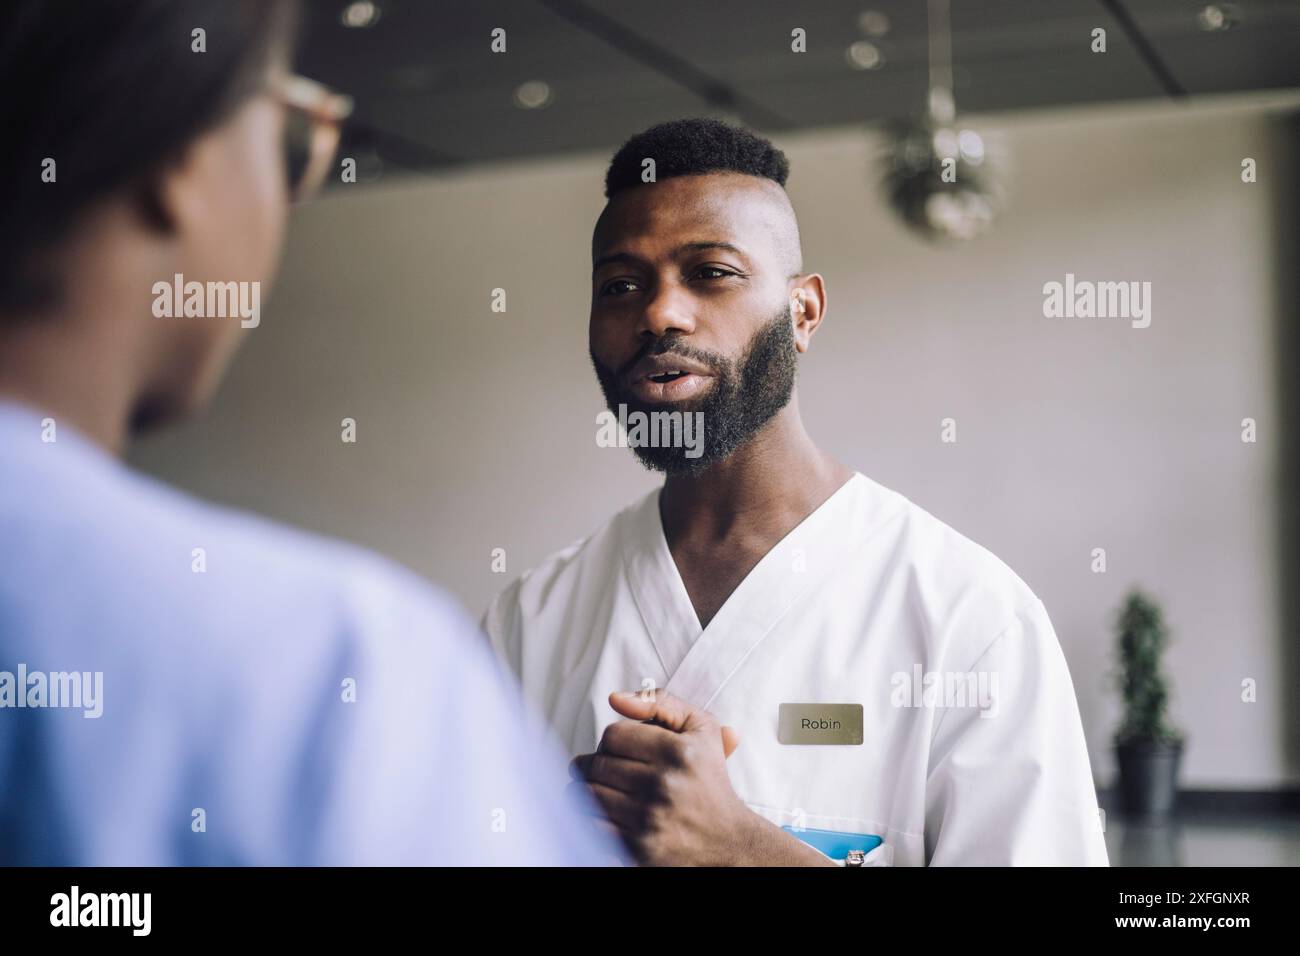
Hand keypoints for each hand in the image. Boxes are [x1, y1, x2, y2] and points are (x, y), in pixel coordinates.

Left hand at [568, 689, 778, 865]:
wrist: (729, 843)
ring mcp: (651, 818)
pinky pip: (591, 823)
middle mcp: (665, 784)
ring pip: (589, 793)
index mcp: (679, 751)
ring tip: (604, 788)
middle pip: (598, 763)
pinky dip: (591, 817)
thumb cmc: (709, 780)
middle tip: (607, 769)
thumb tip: (615, 698)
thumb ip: (660, 703)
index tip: (622, 750)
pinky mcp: (639, 847)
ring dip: (589, 788)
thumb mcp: (701, 729)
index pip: (614, 735)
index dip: (614, 740)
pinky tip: (608, 812)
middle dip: (597, 764)